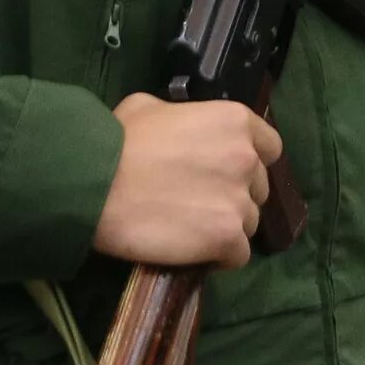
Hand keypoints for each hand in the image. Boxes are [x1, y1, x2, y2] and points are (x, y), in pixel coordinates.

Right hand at [91, 93, 281, 271]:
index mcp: (234, 120)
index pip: (269, 147)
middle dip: (234, 195)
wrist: (95, 183)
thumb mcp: (150, 107)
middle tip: (198, 203)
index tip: (224, 174)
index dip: (248, 162)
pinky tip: (195, 252)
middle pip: (257, 187)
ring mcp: (239, 199)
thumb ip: (182, 117)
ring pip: (249, 222)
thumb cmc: (118, 140)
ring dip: (226, 227)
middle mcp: (246, 157)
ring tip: (191, 230)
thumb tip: (179, 129)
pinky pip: (237, 254)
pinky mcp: (227, 237)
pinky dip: (220, 257)